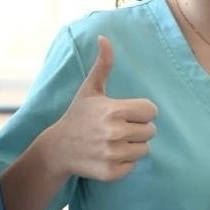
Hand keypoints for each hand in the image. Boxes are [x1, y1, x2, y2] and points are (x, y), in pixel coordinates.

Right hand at [48, 36, 156, 180]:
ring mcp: (113, 154)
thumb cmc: (77, 116)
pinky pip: (133, 165)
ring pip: (144, 149)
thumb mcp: (89, 89)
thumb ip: (103, 64)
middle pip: (150, 131)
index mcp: (115, 111)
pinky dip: (124, 162)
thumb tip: (104, 37)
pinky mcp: (112, 172)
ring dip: (133, 146)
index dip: (141, 112)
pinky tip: (109, 154)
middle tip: (118, 128)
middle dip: (138, 129)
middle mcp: (115, 133)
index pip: (151, 111)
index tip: (126, 113)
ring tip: (114, 141)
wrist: (58, 149)